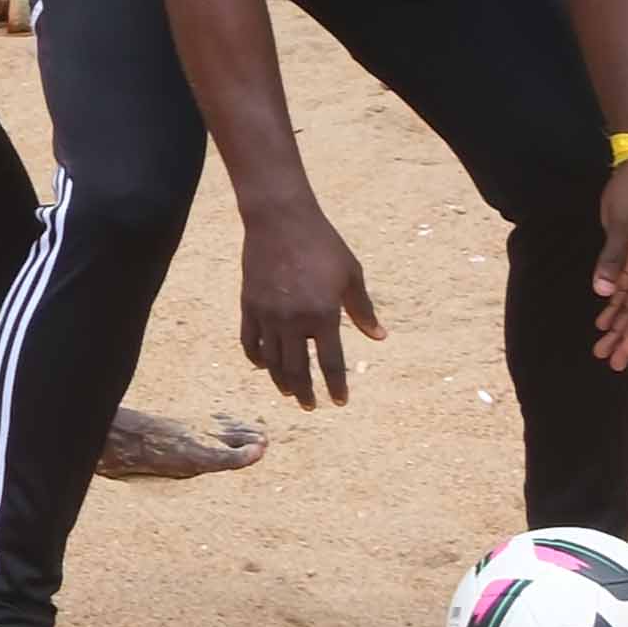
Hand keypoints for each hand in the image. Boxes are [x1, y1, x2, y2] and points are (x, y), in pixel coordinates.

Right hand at [233, 197, 379, 411]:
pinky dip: (256, 357)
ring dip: (281, 380)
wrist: (280, 221)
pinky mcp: (249, 305)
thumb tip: (378, 337)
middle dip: (304, 391)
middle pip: (297, 369)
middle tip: (310, 405)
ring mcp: (267, 314)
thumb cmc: (322, 245)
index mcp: (322, 314)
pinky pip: (250, 341)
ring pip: (271, 360)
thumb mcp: (350, 275)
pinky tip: (264, 365)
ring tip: (289, 391)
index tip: (339, 401)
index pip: (329, 362)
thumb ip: (362, 309)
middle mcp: (293, 320)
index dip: (335, 385)